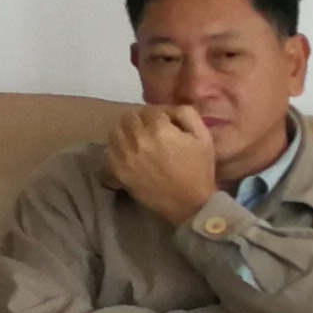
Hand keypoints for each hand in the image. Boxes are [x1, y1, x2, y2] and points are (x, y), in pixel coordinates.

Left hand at [107, 103, 222, 225]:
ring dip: (126, 131)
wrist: (189, 204)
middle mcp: (138, 140)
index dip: (160, 114)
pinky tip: (129, 152)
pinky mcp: (118, 171)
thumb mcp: (203, 137)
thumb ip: (187, 114)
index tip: (166, 122)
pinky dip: (117, 147)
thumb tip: (169, 108)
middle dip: (141, 119)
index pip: (150, 110)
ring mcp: (125, 156)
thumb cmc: (199, 170)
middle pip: (129, 117)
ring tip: (137, 138)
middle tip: (150, 129)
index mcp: (159, 129)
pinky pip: (109, 150)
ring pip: (115, 131)